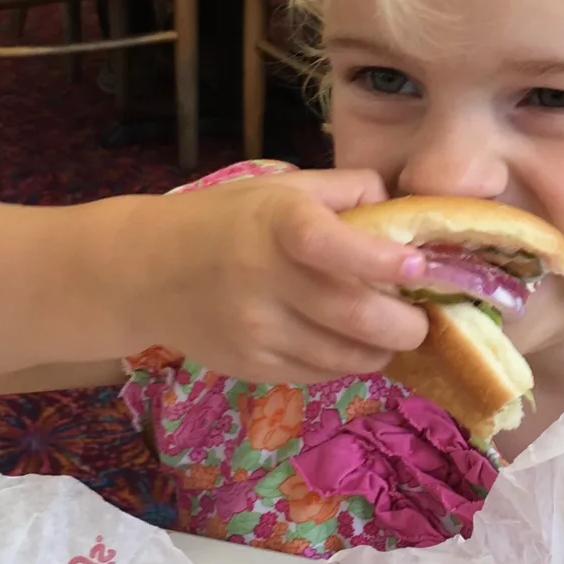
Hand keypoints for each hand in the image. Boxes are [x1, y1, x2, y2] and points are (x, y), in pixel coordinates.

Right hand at [129, 169, 428, 383]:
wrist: (144, 271)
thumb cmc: (227, 221)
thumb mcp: (280, 188)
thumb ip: (347, 192)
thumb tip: (405, 215)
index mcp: (277, 224)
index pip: (331, 245)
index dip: (380, 259)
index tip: (417, 267)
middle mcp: (265, 279)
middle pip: (357, 318)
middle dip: (407, 326)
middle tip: (419, 319)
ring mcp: (257, 330)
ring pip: (348, 357)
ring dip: (382, 350)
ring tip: (386, 333)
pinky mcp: (252, 367)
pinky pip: (321, 375)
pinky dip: (346, 363)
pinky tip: (345, 343)